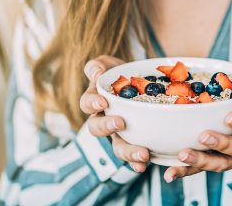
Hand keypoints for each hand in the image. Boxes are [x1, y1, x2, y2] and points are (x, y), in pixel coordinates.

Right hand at [79, 55, 149, 172]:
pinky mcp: (135, 142)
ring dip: (127, 152)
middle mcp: (104, 120)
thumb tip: (95, 73)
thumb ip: (98, 66)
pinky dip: (137, 163)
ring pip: (117, 146)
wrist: (142, 83)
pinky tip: (144, 165)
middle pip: (97, 129)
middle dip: (107, 127)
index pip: (87, 103)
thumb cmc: (120, 74)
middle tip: (120, 123)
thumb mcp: (108, 65)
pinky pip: (133, 156)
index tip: (103, 102)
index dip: (92, 103)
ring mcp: (119, 134)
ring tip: (142, 154)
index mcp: (95, 101)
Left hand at [163, 66, 231, 181]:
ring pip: (219, 163)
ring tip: (183, 155)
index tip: (229, 117)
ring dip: (201, 161)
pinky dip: (185, 172)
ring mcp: (231, 157)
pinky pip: (200, 171)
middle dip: (221, 144)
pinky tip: (170, 173)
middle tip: (203, 136)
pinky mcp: (215, 163)